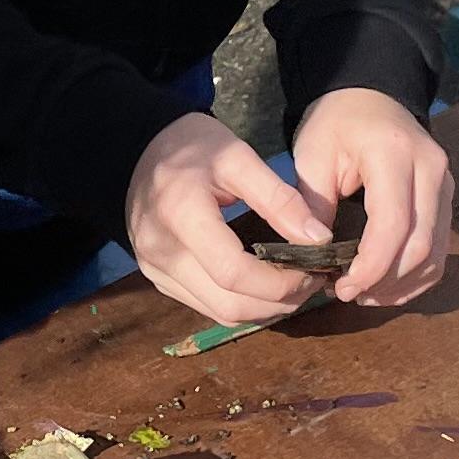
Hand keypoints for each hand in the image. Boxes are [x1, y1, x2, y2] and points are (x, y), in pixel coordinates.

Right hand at [126, 111, 326, 326]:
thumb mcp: (239, 156)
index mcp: (181, 215)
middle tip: (312, 279)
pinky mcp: (158, 279)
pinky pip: (207, 306)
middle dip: (280, 301)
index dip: (281, 281)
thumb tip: (318, 239)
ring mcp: (156, 270)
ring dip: (264, 308)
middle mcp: (162, 252)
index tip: (314, 268)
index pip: (234, 272)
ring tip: (294, 283)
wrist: (140, 150)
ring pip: (221, 313)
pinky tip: (263, 284)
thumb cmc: (192, 146)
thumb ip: (279, 198)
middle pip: (229, 303)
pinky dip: (242, 303)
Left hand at [289, 87, 453, 305]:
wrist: (368, 96)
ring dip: (402, 284)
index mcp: (394, 153)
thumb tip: (313, 258)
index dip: (371, 265)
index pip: (393, 224)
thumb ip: (313, 207)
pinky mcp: (446, 198)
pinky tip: (387, 286)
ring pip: (436, 253)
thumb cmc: (335, 124)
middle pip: (421, 245)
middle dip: (385, 280)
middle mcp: (432, 169)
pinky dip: (417, 276)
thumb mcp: (312, 157)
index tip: (342, 288)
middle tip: (347, 294)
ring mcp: (446, 184)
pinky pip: (440, 249)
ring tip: (364, 295)